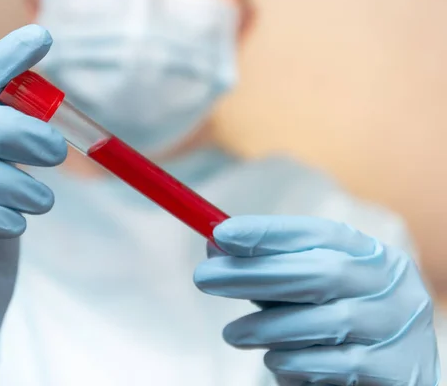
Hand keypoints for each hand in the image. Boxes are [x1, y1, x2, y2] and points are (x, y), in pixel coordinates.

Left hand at [194, 216, 439, 384]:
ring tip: (232, 334)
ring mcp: (395, 324)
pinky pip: (334, 365)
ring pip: (324, 321)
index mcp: (366, 252)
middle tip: (204, 278)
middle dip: (254, 275)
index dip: (266, 232)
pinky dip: (294, 363)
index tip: (220, 234)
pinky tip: (274, 361)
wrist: (395, 365)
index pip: (316, 233)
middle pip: (319, 273)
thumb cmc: (339, 316)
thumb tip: (215, 248)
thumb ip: (270, 269)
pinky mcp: (396, 368)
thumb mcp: (309, 287)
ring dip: (267, 327)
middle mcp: (387, 282)